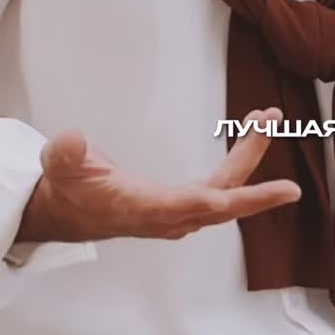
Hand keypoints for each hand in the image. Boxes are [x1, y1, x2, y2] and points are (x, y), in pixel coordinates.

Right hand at [15, 107, 300, 245]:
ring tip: (266, 118)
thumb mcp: (58, 168)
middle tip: (275, 139)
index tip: (228, 193)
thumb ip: (65, 154)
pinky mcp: (185, 205)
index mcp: (141, 208)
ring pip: (227, 191)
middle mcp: (168, 216)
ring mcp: (180, 212)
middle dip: (251, 174)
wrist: (69, 213)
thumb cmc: (69, 190)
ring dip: (250, 156)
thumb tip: (71, 140)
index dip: (205, 200)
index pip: (180, 206)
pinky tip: (253, 136)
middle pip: (220, 201)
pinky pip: (223, 187)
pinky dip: (241, 161)